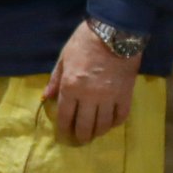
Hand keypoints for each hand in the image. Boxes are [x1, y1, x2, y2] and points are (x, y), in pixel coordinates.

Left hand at [43, 22, 140, 145]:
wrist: (114, 32)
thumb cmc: (84, 42)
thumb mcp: (64, 58)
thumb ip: (55, 79)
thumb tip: (46, 98)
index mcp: (71, 87)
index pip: (66, 116)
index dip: (64, 128)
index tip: (64, 134)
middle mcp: (90, 96)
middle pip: (85, 125)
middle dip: (81, 135)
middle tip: (80, 139)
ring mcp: (110, 97)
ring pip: (103, 124)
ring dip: (98, 132)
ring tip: (94, 133)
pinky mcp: (126, 94)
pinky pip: (121, 116)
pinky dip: (115, 123)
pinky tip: (110, 123)